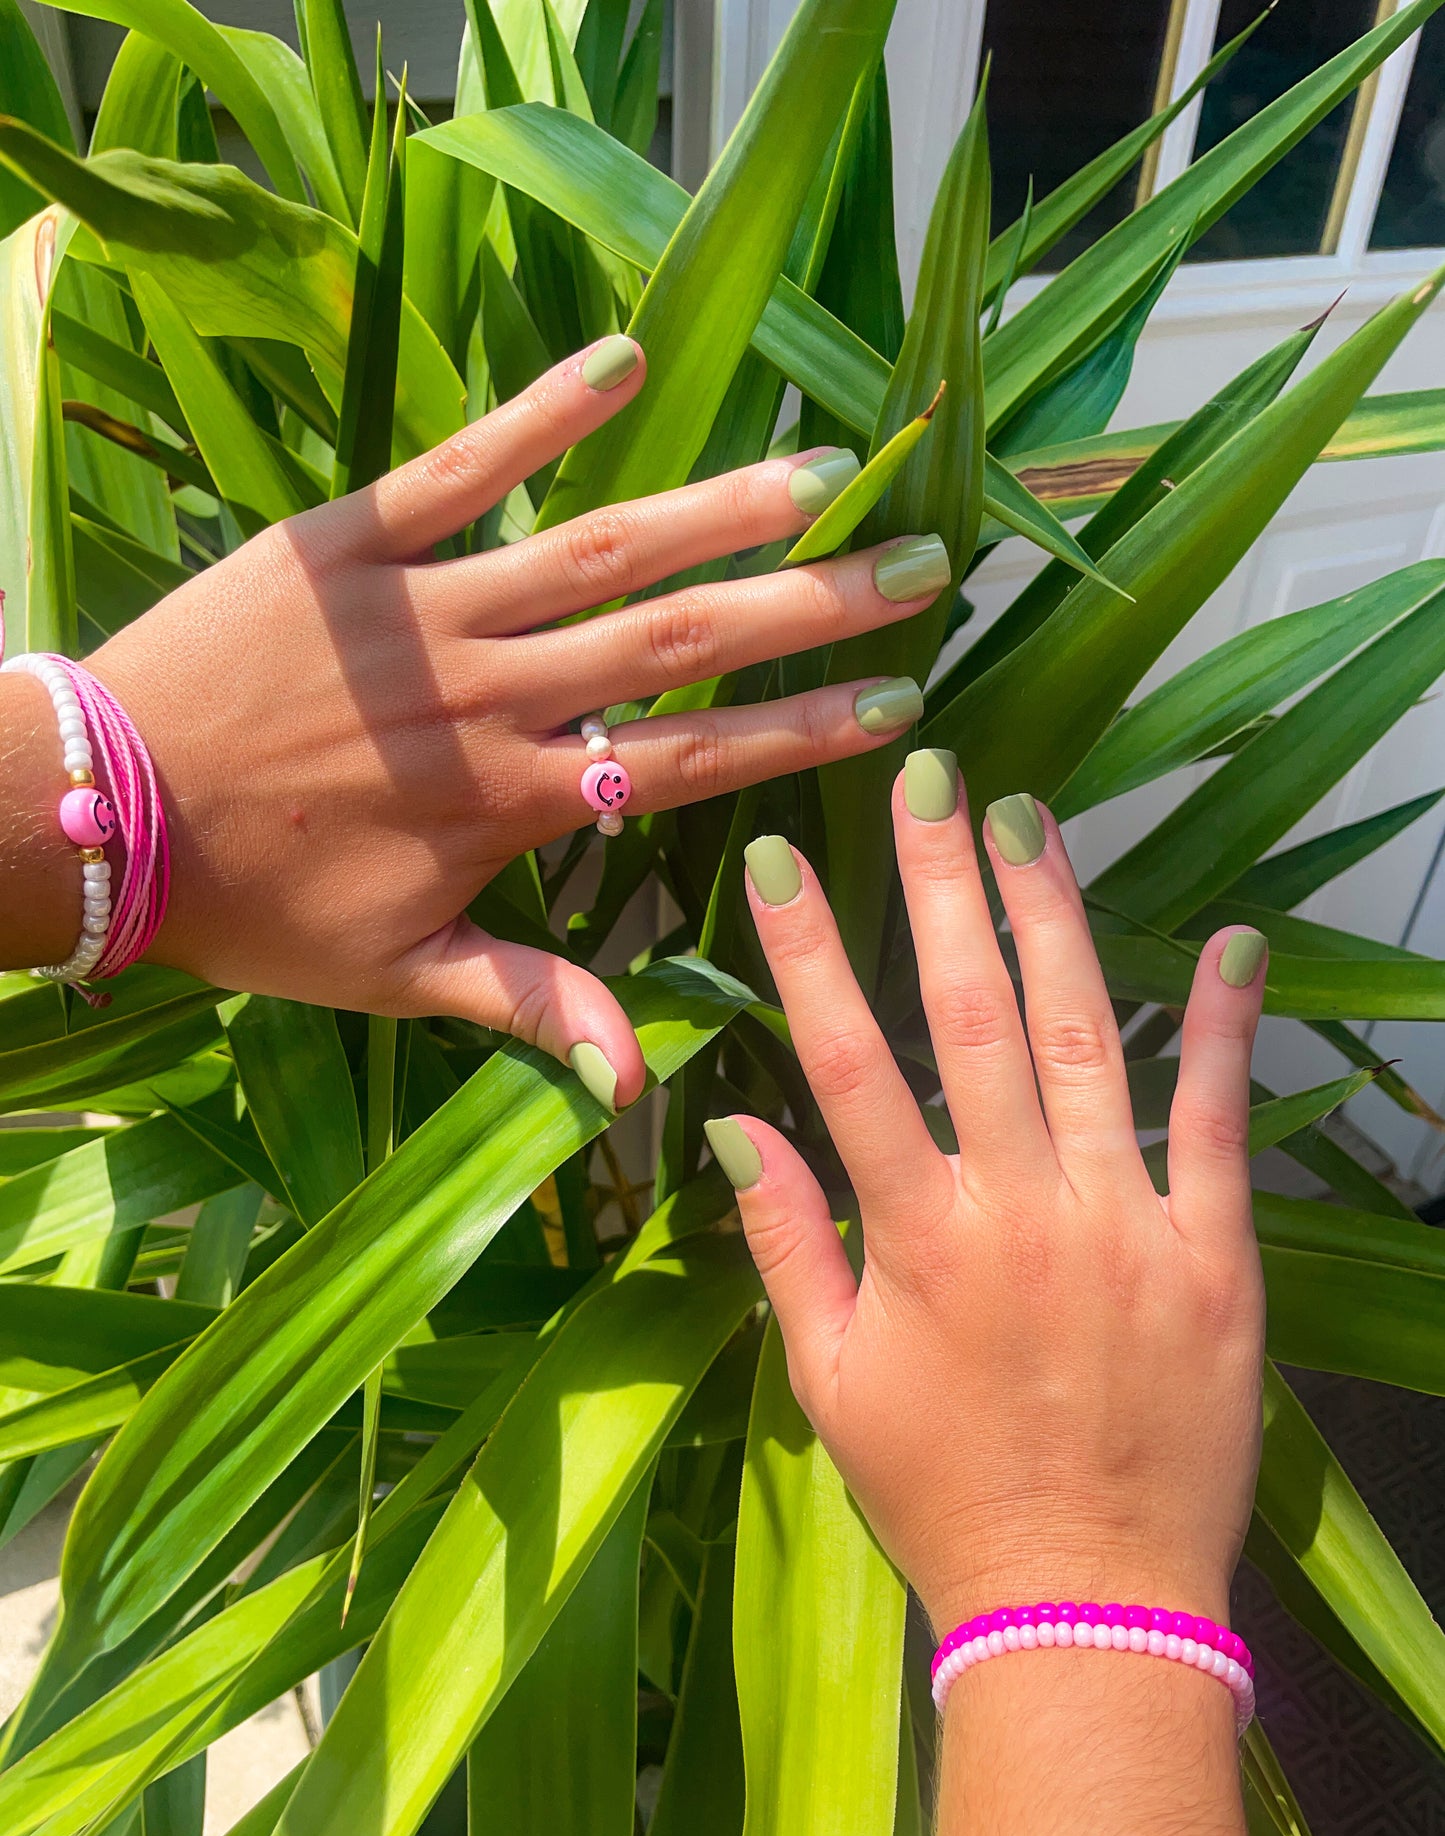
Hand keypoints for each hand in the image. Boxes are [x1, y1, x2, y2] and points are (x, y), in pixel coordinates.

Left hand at [5, 338, 949, 1109]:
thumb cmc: (256, 904)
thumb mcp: (395, 975)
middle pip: (677, 644)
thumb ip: (528, 1009)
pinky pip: (458, 469)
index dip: (799, 733)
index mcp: (512, 799)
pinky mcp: (351, 542)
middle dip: (807, 607)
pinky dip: (539, 416)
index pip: (688, 762)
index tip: (899, 703)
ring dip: (715, 510)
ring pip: (596, 551)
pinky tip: (621, 361)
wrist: (103, 814)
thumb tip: (636, 1084)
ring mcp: (426, 609)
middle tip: (914, 563)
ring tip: (818, 472)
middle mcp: (492, 694)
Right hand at [708, 755, 1266, 1633]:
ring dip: (1055, 920)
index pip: (846, 1061)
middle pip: (969, 1014)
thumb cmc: (941, 1493)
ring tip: (1031, 820)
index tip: (792, 855)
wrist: (1087, 1602)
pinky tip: (1227, 939)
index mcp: (916, 1237)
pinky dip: (1221, 1028)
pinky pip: (1214, 1122)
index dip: (811, 950)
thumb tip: (733, 1122)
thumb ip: (787, 1243)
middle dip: (941, 883)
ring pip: (1085, 1039)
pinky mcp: (1213, 1256)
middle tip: (929, 776)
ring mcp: (1124, 1224)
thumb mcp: (830, 1381)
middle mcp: (1018, 1208)